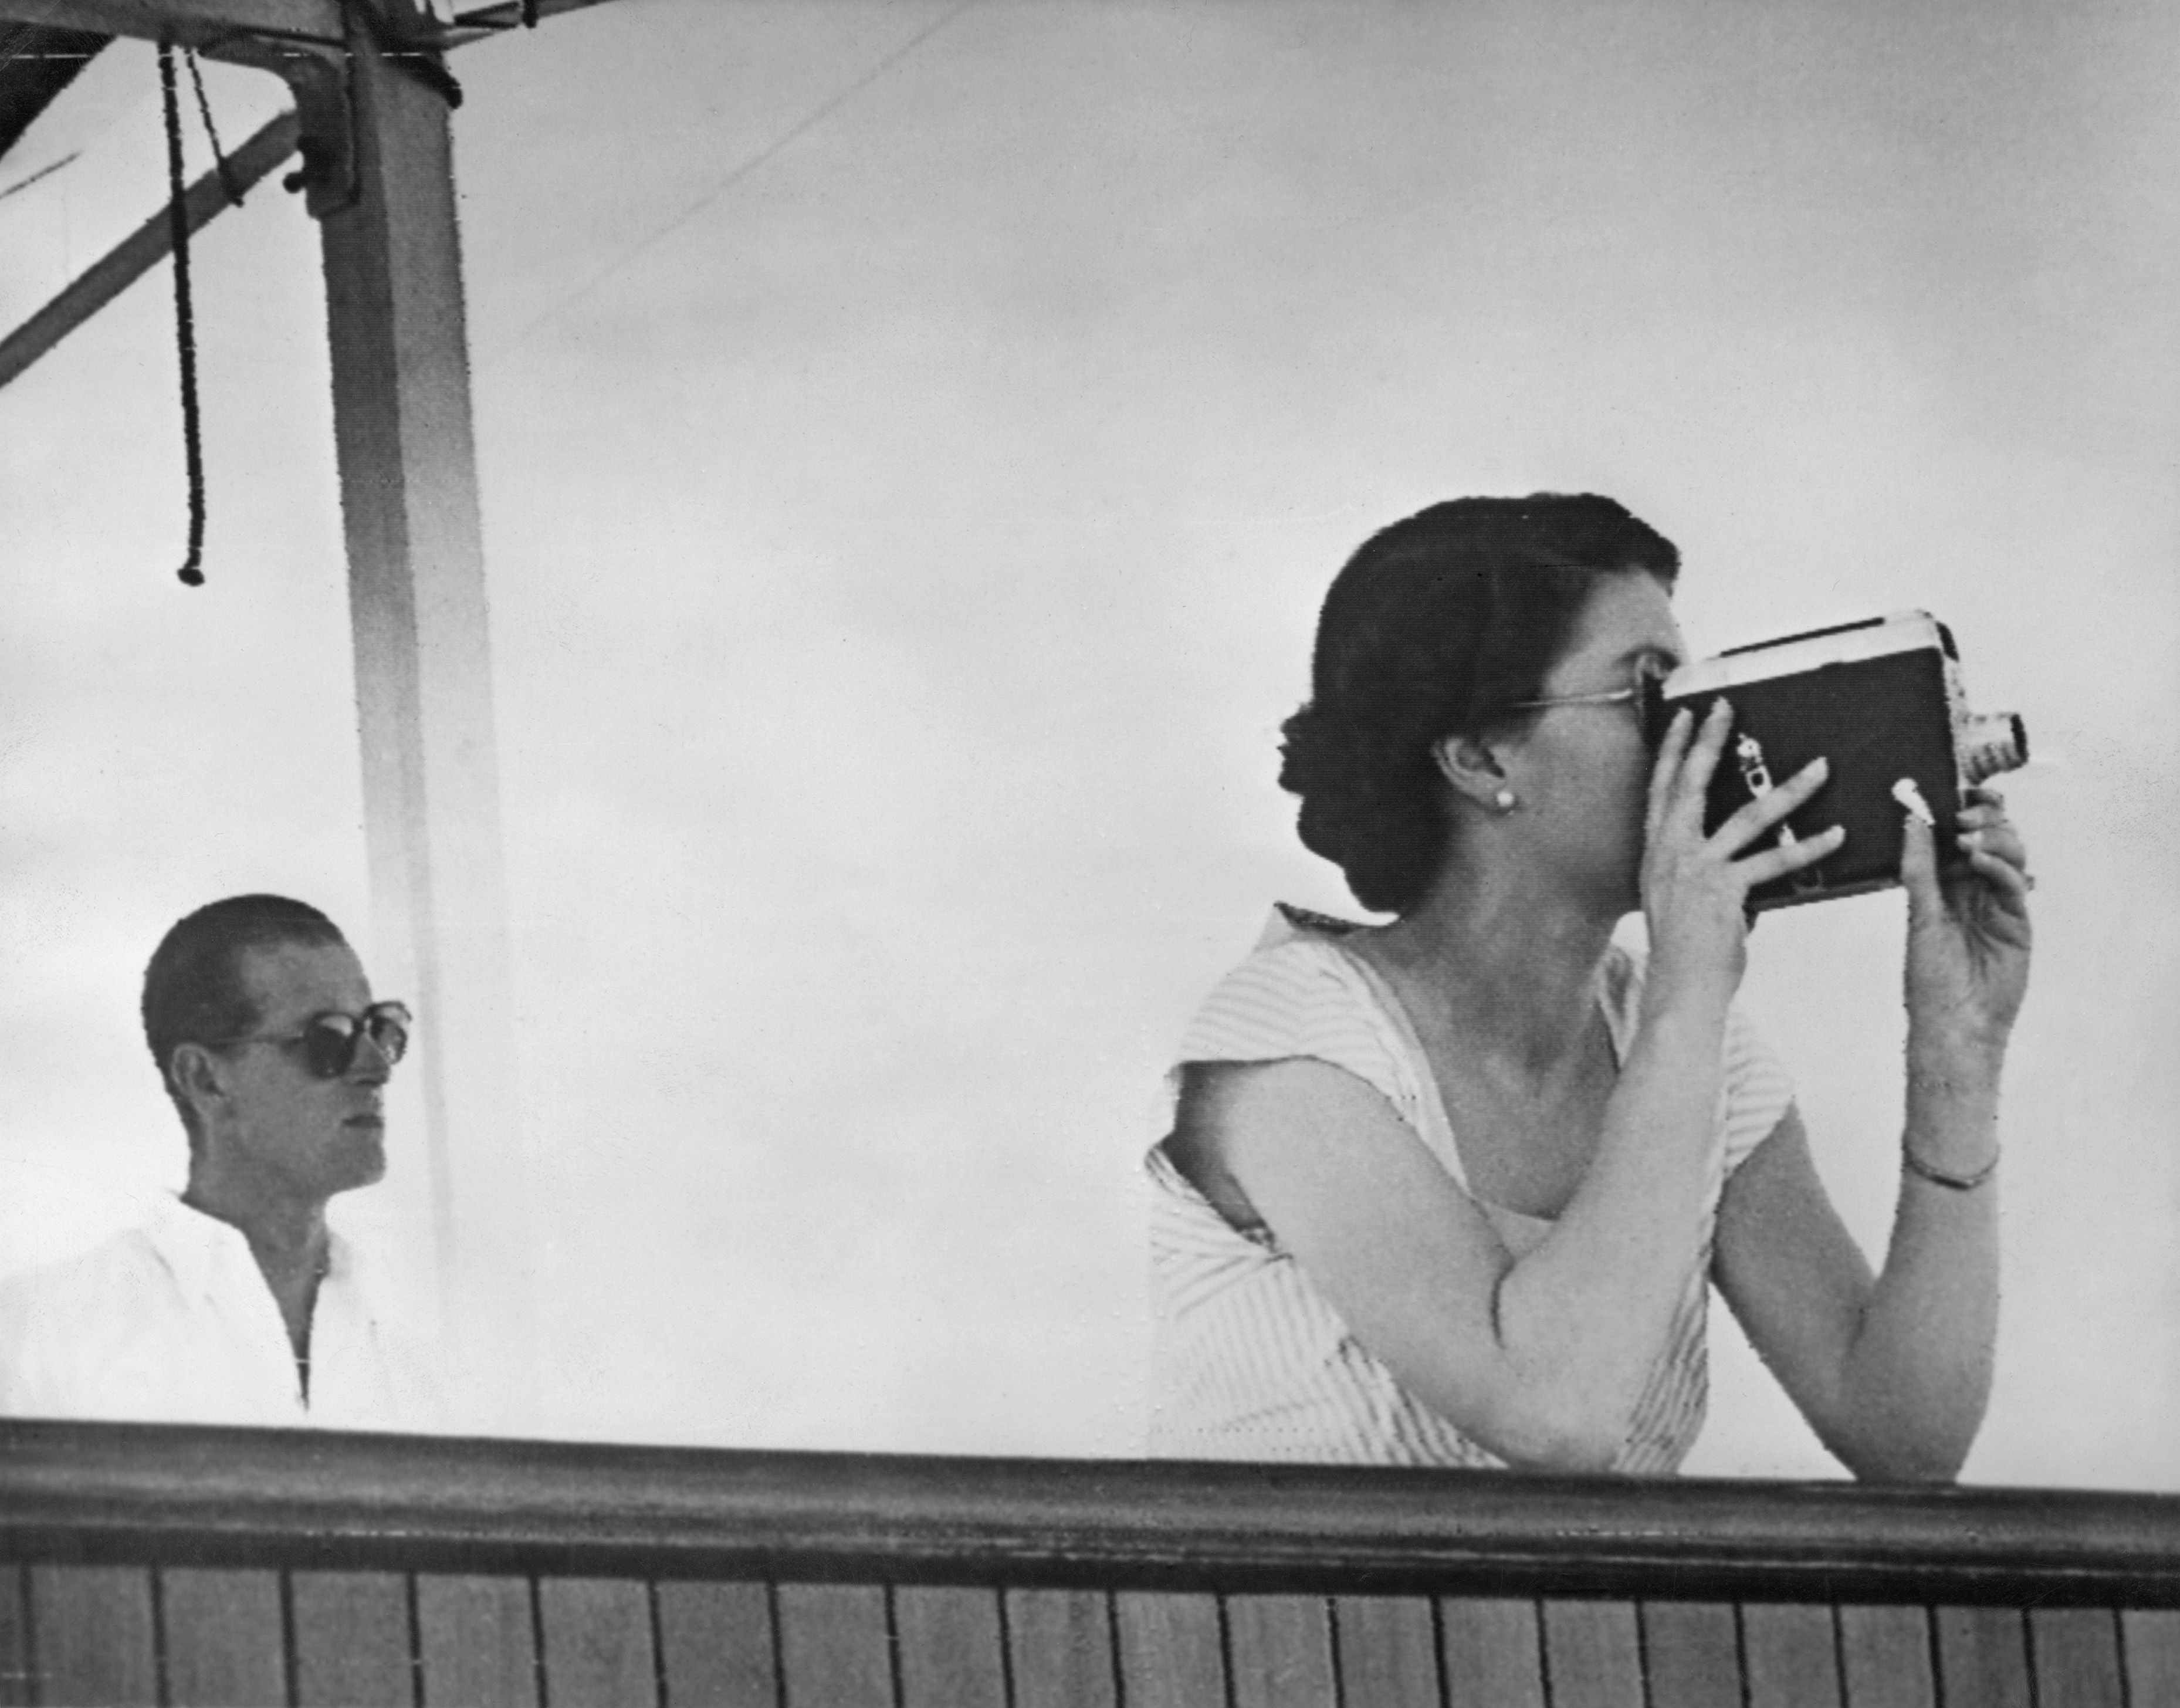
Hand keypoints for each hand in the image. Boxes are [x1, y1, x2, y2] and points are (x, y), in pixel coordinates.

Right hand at [1641, 699, 1844, 1017]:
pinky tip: (1837, 834)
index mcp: (1657, 850)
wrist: (1679, 987)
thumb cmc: (1683, 950)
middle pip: (1691, 784)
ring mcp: (1697, 869)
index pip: (1662, 788)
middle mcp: (1671, 852)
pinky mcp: (1725, 891)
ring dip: (1789, 789)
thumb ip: (1704, 875)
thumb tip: (1739, 872)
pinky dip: (1809, 846)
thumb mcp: (1679, 901)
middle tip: (1727, 707)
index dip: (1673, 750)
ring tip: (1821, 767)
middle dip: (1709, 742)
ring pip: (1748, 816)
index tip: (1685, 717)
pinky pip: (1774, 861)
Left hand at [1902, 785, 2031, 1054]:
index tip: (1955, 789)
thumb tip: (1913, 820)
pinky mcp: (2017, 921)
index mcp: (1944, 883)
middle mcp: (1972, 888)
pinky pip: (2013, 883)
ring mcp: (1997, 902)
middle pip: (1990, 835)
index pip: (1958, 834)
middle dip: (1982, 815)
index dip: (1962, 808)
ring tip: (1969, 838)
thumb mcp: (1918, 915)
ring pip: (2008, 853)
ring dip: (1992, 837)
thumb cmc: (1928, 977)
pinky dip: (2000, 866)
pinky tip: (1980, 861)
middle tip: (1965, 812)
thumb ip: (1919, 869)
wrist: (1953, 1022)